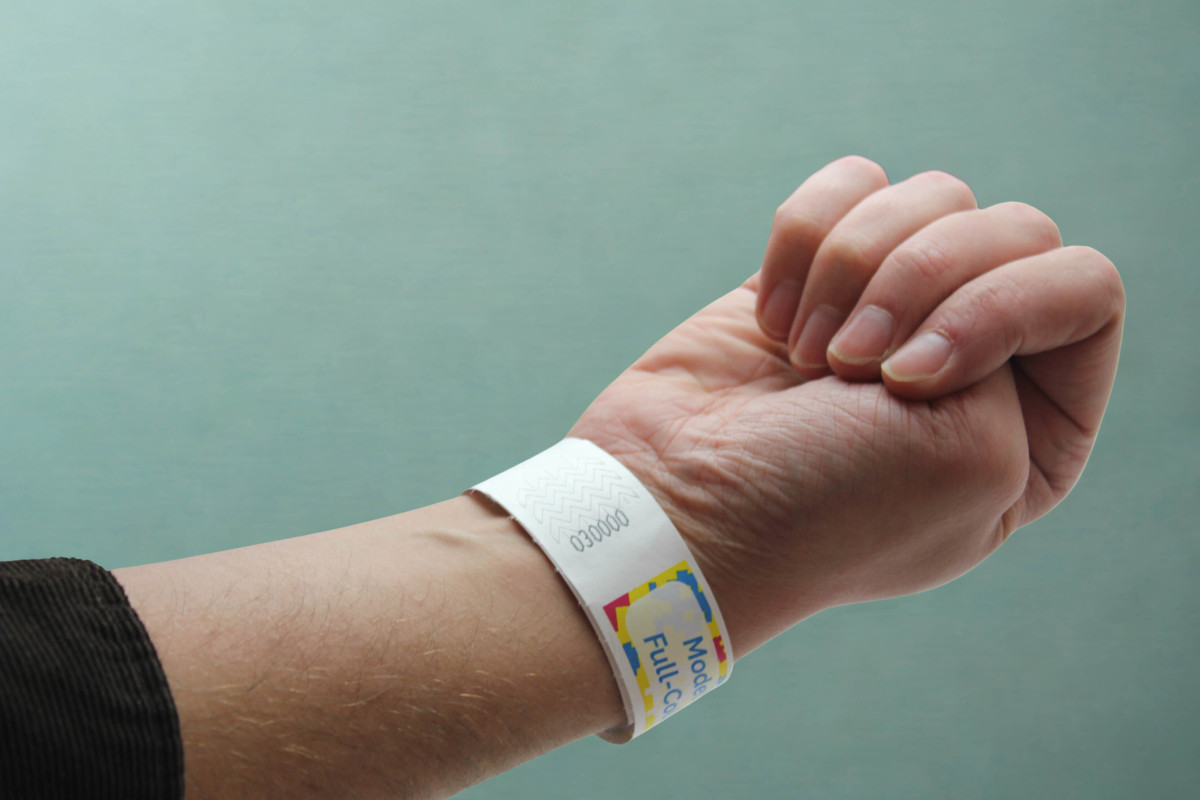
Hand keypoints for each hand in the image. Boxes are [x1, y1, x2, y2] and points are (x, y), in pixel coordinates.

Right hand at [569, 156, 1123, 653]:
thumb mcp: (977, 455)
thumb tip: (953, 245)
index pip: (1082, 289)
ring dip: (853, 269)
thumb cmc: (819, 507)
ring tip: (800, 353)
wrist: (675, 501)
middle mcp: (974, 361)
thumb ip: (1016, 329)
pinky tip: (771, 322)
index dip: (1003, 305)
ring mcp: (893, 310)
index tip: (911, 377)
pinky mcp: (817, 274)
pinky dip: (801, 243)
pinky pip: (848, 187)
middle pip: (1009, 228)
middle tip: (845, 366)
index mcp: (1035, 427)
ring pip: (928, 197)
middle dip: (918, 281)